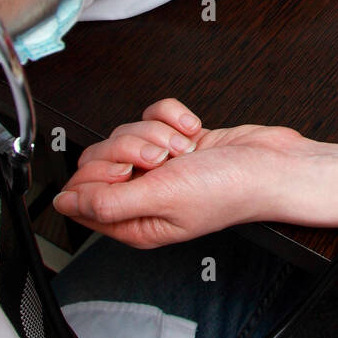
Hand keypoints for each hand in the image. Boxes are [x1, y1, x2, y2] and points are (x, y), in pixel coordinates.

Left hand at [51, 98, 337, 248]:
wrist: (274, 166)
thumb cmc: (231, 190)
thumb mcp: (161, 199)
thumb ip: (106, 202)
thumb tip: (64, 202)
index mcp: (134, 221)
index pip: (82, 194)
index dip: (99, 174)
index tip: (127, 172)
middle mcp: (144, 195)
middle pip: (101, 158)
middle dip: (131, 147)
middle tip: (160, 160)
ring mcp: (162, 167)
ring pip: (128, 132)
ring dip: (157, 132)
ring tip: (184, 150)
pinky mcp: (178, 142)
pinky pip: (155, 116)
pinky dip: (174, 117)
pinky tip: (193, 133)